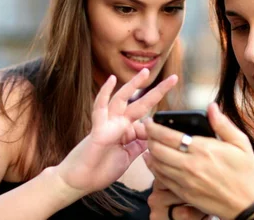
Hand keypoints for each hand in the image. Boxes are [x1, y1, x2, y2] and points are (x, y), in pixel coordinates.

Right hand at [56, 68, 177, 194]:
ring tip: (146, 73)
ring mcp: (108, 124)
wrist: (80, 181)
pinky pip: (100, 108)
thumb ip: (139, 145)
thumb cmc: (101, 169)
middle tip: (173, 79)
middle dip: (157, 92)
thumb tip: (152, 135)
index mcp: (125, 131)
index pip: (146, 120)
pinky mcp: (98, 129)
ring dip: (134, 85)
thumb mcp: (127, 156)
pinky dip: (105, 93)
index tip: (156, 129)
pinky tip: (111, 80)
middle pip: (140, 104)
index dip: (156, 125)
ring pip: (122, 99)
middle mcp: (117, 124)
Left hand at [144, 103, 253, 218]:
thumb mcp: (241, 143)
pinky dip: (154, 168)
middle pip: (157, 149)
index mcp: (203, 149)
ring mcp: (185, 181)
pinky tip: (153, 161)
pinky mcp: (184, 193)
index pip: (169, 135)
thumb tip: (211, 107)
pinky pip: (161, 179)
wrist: (246, 204)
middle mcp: (190, 165)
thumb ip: (223, 124)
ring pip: (156, 164)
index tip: (150, 121)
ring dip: (150, 152)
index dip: (155, 127)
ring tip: (149, 144)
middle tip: (147, 131)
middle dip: (148, 137)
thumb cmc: (246, 173)